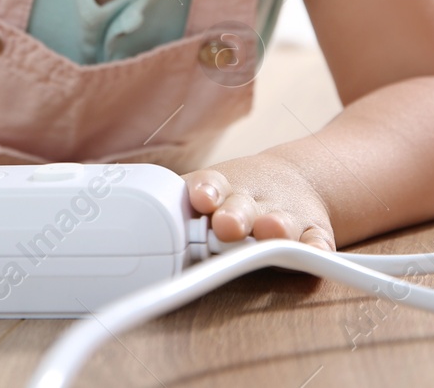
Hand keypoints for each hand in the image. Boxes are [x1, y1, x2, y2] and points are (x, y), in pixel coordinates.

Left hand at [182, 150, 335, 249]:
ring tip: (270, 232)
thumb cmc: (230, 195)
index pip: (209, 184)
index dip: (205, 191)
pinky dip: (317, 249)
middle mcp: (250, 201)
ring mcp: (283, 215)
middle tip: (226, 225)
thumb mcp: (202, 192)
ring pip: (280, 222)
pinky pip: (318, 241)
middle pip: (242, 206)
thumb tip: (116, 223)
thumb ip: (171, 212)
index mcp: (219, 190)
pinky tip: (314, 253)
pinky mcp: (313, 230)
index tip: (201, 198)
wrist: (290, 179)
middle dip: (234, 214)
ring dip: (274, 228)